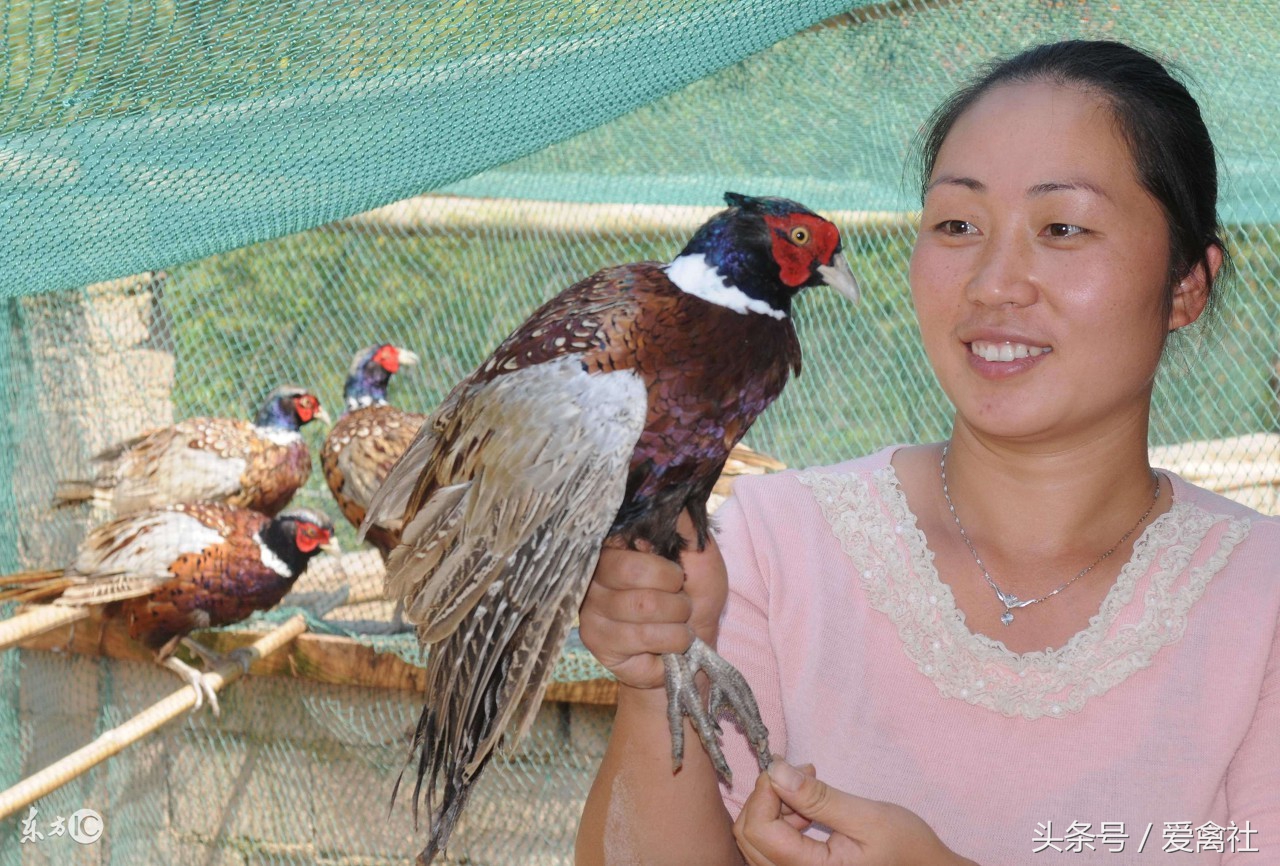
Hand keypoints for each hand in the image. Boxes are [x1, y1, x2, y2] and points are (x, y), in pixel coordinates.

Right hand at [579, 511, 728, 689]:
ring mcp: (591, 608)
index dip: (657, 557)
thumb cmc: (694, 600)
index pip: (623, 535)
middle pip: (631, 571)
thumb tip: (674, 496)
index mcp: (615, 548)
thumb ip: (687, 527)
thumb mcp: (701, 558)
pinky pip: (641, 637)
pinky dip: (672, 640)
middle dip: (673, 590)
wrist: (694, 650)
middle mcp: (594, 574)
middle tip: (682, 599)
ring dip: (677, 618)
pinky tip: (670, 643)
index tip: (676, 572)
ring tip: (679, 622)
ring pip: (641, 606)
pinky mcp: (597, 641)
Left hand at [734, 760, 975, 865]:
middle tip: (798, 775)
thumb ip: (819, 797)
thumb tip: (775, 771)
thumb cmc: (908, 848)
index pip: (760, 831)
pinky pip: (770, 849)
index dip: (764, 791)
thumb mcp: (868, 816)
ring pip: (755, 843)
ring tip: (808, 793)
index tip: (790, 767)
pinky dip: (780, 822)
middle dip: (765, 799)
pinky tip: (807, 810)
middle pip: (749, 838)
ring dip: (772, 810)